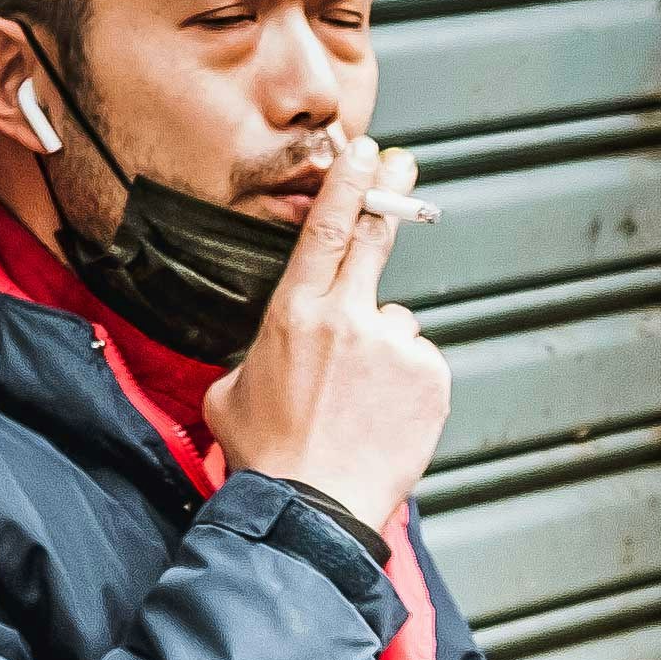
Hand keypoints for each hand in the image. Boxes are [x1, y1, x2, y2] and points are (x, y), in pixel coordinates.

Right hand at [202, 136, 447, 533]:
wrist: (310, 509)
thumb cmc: (266, 457)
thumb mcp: (231, 393)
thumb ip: (256, 358)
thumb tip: (269, 358)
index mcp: (294, 315)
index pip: (324, 231)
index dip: (349, 184)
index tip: (367, 150)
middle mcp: (347, 319)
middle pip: (374, 240)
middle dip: (390, 196)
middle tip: (405, 165)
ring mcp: (394, 347)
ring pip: (394, 326)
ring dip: (382, 353)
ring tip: (359, 405)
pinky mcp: (429, 379)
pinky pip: (420, 366)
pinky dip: (407, 386)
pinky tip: (382, 419)